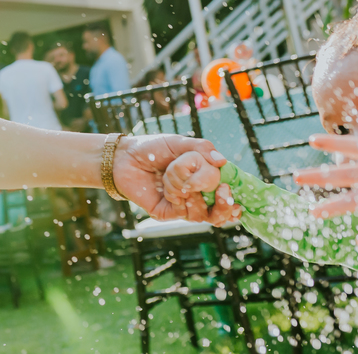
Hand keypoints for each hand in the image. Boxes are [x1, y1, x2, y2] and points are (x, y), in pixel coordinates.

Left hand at [112, 135, 234, 223]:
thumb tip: (223, 161)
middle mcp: (196, 194)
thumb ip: (202, 149)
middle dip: (224, 205)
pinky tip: (169, 189)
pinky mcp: (168, 213)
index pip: (226, 193)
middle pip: (220, 212)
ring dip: (192, 192)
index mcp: (202, 177)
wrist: (124, 157)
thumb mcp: (179, 143)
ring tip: (175, 178)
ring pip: (203, 214)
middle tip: (222, 190)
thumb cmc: (152, 148)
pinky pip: (185, 214)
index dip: (233, 198)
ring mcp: (183, 205)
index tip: (232, 190)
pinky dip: (180, 199)